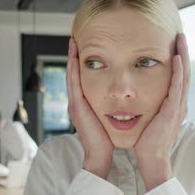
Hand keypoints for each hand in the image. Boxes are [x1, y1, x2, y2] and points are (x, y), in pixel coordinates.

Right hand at [67, 38, 113, 178]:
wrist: (100, 155)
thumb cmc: (108, 139)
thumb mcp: (109, 118)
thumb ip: (111, 107)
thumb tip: (123, 98)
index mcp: (85, 104)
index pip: (82, 79)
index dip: (81, 63)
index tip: (84, 49)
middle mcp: (77, 102)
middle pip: (73, 74)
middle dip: (73, 57)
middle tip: (75, 39)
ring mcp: (74, 104)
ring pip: (71, 75)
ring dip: (71, 58)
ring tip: (73, 43)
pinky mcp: (76, 106)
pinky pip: (73, 83)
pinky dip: (72, 69)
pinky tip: (74, 57)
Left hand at [134, 33, 189, 190]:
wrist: (151, 159)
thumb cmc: (147, 141)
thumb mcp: (150, 118)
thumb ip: (151, 106)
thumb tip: (141, 96)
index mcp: (174, 104)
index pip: (178, 76)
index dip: (178, 60)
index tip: (174, 44)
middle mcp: (179, 103)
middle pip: (185, 72)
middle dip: (183, 52)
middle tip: (181, 34)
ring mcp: (178, 107)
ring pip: (184, 75)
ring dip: (183, 56)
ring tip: (181, 39)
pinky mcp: (173, 111)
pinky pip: (177, 87)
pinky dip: (178, 72)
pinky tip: (177, 58)